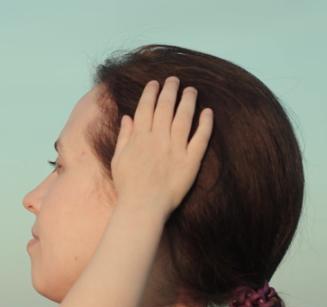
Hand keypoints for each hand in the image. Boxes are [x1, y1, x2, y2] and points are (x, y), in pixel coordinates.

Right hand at [110, 76, 213, 214]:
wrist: (143, 206)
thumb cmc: (127, 185)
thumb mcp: (118, 159)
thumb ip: (124, 137)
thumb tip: (127, 117)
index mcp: (140, 138)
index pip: (146, 108)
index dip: (151, 93)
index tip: (155, 83)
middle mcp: (158, 139)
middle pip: (165, 108)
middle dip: (170, 91)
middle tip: (174, 80)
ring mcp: (176, 149)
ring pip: (184, 118)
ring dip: (188, 101)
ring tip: (191, 90)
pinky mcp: (190, 161)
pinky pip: (200, 138)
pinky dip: (205, 124)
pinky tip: (208, 112)